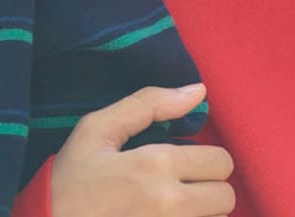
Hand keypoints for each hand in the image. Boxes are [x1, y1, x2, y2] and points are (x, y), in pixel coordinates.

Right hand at [50, 84, 235, 216]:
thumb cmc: (69, 180)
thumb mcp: (97, 130)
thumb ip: (149, 104)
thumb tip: (198, 91)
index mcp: (154, 165)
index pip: (221, 161)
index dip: (205, 159)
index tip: (183, 162)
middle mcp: (167, 204)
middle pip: (226, 196)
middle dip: (208, 188)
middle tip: (180, 187)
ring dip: (201, 214)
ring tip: (171, 208)